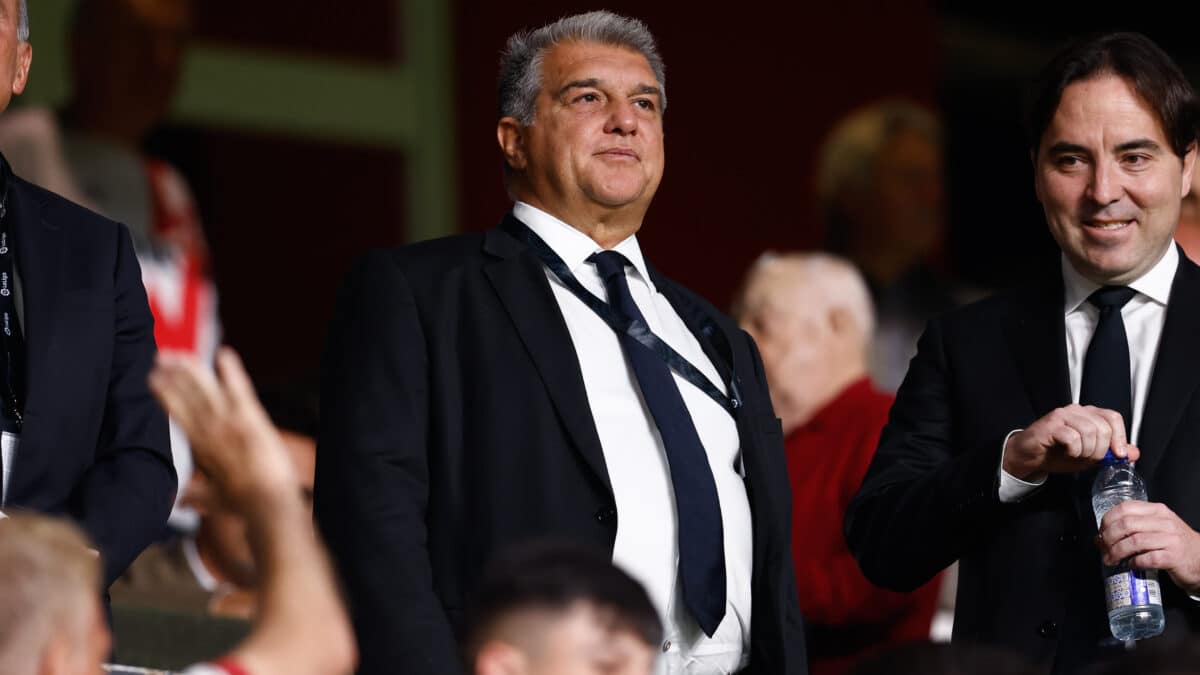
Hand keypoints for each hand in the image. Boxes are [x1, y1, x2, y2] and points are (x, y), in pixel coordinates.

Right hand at [148, 347, 297, 511]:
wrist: (267, 503)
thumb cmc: (242, 503)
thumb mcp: (211, 500)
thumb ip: (192, 496)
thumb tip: (175, 502)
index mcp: (199, 447)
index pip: (176, 413)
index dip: (164, 394)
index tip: (152, 378)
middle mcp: (210, 431)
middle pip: (186, 397)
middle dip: (171, 376)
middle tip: (159, 357)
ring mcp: (230, 423)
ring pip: (206, 389)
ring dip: (190, 369)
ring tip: (178, 354)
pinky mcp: (251, 418)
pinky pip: (239, 389)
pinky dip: (231, 371)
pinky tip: (224, 353)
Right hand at [1003, 404, 1138, 479]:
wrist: (1031, 457)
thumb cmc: (1057, 453)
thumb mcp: (1090, 456)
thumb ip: (1111, 453)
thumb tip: (1133, 453)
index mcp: (1088, 414)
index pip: (1113, 418)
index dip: (1120, 437)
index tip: (1120, 454)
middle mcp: (1077, 410)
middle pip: (1103, 427)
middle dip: (1100, 450)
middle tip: (1088, 458)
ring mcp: (1063, 415)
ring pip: (1089, 432)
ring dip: (1086, 451)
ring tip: (1076, 455)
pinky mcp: (1051, 423)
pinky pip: (1072, 437)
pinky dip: (1073, 451)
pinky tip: (1066, 452)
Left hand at [1098, 501, 1199, 593]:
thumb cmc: (1174, 544)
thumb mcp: (1155, 529)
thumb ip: (1132, 528)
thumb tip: (1099, 538)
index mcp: (1157, 511)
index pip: (1125, 508)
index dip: (1107, 520)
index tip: (1101, 533)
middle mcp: (1164, 522)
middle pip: (1126, 525)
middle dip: (1108, 538)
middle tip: (1103, 549)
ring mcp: (1171, 539)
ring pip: (1135, 542)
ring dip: (1117, 552)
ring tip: (1111, 560)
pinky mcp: (1175, 557)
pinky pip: (1148, 558)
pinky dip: (1135, 562)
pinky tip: (1131, 565)